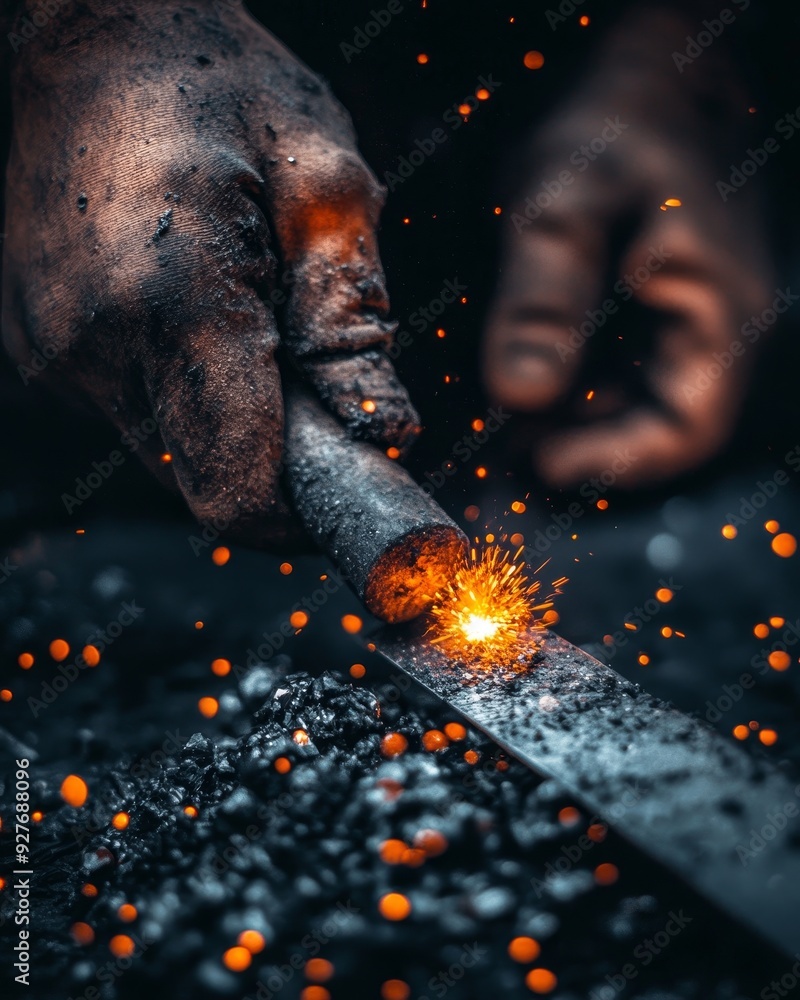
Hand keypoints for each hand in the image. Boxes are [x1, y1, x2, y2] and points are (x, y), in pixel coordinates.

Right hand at [2, 0, 417, 543]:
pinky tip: (208, 327)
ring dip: (233, 432)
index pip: (239, 488)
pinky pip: (135, 414)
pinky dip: (188, 399)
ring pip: (170, 458)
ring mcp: (56, 351)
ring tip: (264, 343)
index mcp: (174, 301)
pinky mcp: (45, 347)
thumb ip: (352, 320)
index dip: (306, 517)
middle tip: (325, 405)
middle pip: (205, 486)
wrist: (91, 34)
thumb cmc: (219, 83)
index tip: (358, 500)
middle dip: (278, 471)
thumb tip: (383, 433)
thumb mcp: (325, 182)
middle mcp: (94, 344)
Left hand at [483, 5, 772, 487]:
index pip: (683, 431)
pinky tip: (523, 376)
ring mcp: (684, 322)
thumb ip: (542, 298)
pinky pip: (617, 371)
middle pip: (650, 428)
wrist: (644, 75)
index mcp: (714, 312)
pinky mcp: (654, 313)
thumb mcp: (562, 202)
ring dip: (569, 420)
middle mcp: (709, 330)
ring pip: (630, 404)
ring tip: (502, 418)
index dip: (613, 464)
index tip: (539, 464)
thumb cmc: (614, 125)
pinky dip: (570, 386)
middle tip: (503, 445)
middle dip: (578, 445)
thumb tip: (518, 395)